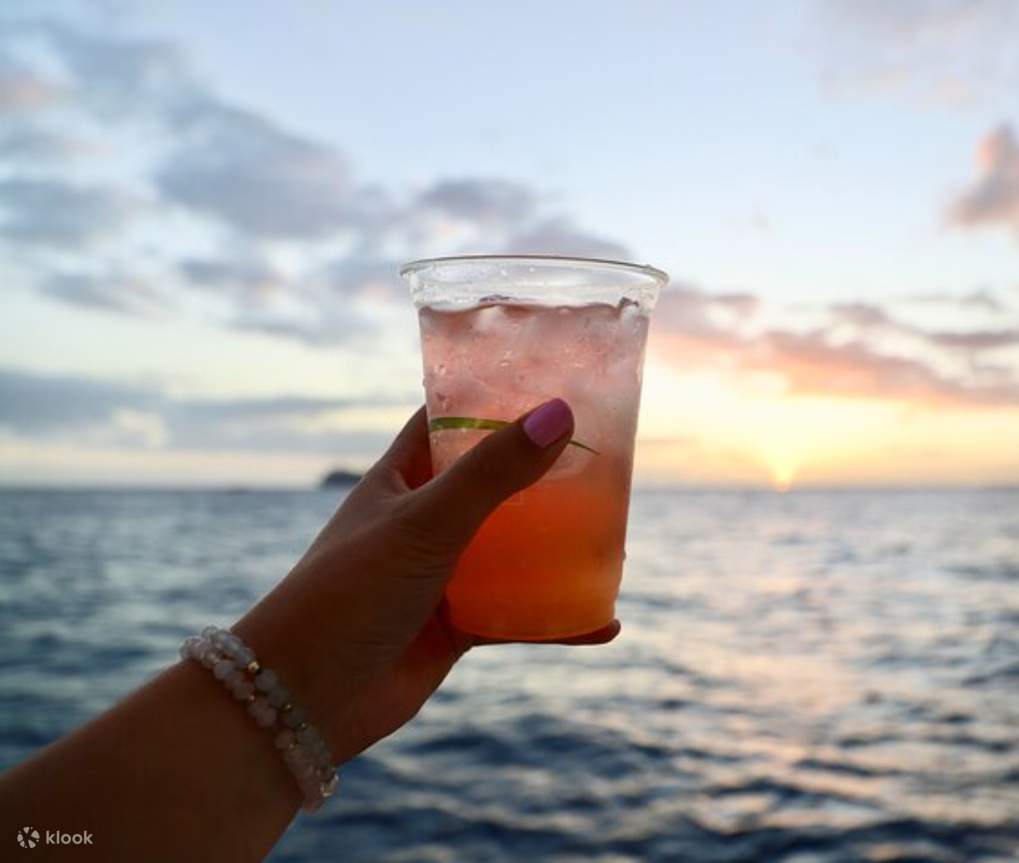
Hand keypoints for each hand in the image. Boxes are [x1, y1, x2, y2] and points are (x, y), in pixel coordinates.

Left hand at [232, 399, 618, 762]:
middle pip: (492, 485)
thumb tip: (558, 413)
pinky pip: (517, 617)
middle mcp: (420, 522)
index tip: (550, 384)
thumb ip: (493, 473)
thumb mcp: (425, 523)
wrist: (302, 701)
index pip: (448, 422)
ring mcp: (439, 576)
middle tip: (606, 461)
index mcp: (399, 480)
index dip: (492, 399)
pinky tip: (603, 623)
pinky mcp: (454, 629)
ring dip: (556, 549)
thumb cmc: (347, 594)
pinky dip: (557, 620)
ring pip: (511, 553)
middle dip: (543, 476)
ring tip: (616, 538)